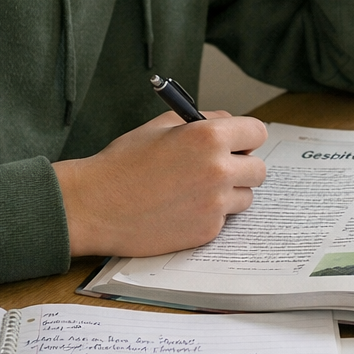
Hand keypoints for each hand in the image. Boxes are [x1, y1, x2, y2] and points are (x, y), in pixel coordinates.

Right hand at [54, 111, 267, 256]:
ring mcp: (214, 204)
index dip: (246, 137)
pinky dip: (209, 215)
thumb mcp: (162, 126)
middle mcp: (218, 170)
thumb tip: (228, 124)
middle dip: (242, 167)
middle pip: (258, 169)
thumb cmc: (122, 163)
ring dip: (229, 193)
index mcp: (208, 136)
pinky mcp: (207, 231)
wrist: (95, 206)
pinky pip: (223, 220)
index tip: (238, 144)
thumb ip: (202, 121)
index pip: (257, 132)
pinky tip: (181, 209)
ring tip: (195, 190)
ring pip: (245, 197)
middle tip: (219, 169)